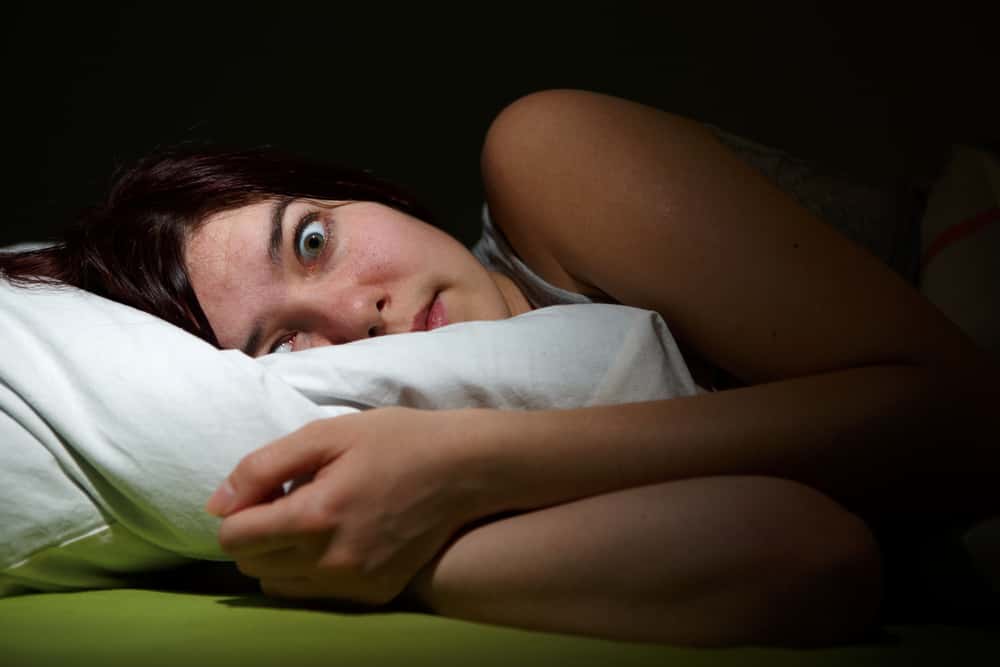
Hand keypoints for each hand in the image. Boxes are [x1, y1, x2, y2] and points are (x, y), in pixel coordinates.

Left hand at [205, 407, 481, 604]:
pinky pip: (316, 594)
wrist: (466, 470)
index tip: (268, 488)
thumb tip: (216, 505)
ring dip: (280, 555)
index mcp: (315, 517)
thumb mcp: (327, 434)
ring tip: (313, 519)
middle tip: (292, 498)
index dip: (239, 509)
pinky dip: (312, 570)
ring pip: (278, 585)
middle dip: (257, 531)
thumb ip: (263, 466)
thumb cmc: (397, 441)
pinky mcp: (375, 595)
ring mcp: (355, 584)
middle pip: (251, 564)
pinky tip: (339, 537)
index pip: (235, 537)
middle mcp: (331, 562)